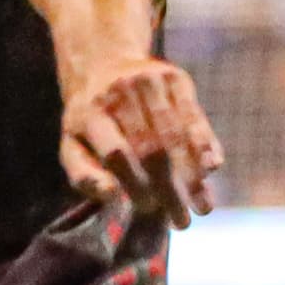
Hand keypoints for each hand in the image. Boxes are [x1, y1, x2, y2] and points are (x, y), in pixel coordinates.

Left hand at [61, 55, 224, 228]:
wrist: (104, 62)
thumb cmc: (89, 120)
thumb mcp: (72, 144)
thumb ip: (83, 175)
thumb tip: (110, 196)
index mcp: (90, 112)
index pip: (117, 154)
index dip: (135, 184)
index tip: (147, 210)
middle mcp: (120, 92)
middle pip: (151, 148)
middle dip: (169, 190)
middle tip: (181, 222)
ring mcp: (150, 81)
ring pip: (177, 134)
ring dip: (193, 175)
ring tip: (202, 208)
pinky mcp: (176, 78)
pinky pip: (196, 116)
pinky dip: (205, 146)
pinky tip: (212, 171)